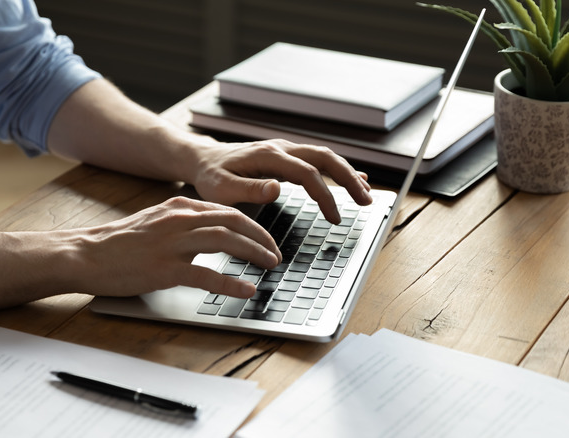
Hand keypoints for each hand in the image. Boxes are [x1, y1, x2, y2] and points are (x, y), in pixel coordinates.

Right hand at [63, 196, 281, 297]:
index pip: (227, 211)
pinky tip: (246, 290)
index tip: (266, 239)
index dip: (253, 225)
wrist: (85, 253)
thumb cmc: (118, 243)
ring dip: (254, 253)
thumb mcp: (155, 222)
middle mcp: (179, 220)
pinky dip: (230, 283)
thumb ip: (183, 223)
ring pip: (226, 241)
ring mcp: (172, 244)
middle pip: (234, 222)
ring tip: (270, 266)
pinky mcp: (164, 269)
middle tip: (275, 254)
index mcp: (178, 208)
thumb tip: (212, 232)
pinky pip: (206, 275)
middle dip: (261, 237)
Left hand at [189, 138, 371, 223]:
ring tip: (365, 195)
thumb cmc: (210, 177)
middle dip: (349, 179)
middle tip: (367, 201)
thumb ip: (249, 189)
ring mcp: (285, 149)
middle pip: (325, 158)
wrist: (202, 159)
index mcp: (268, 156)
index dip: (325, 195)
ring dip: (347, 174)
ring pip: (325, 156)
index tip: (335, 218)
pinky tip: (355, 178)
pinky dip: (337, 169)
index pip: (307, 173)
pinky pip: (317, 160)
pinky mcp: (286, 156)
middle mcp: (281, 148)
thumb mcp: (221, 188)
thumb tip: (277, 188)